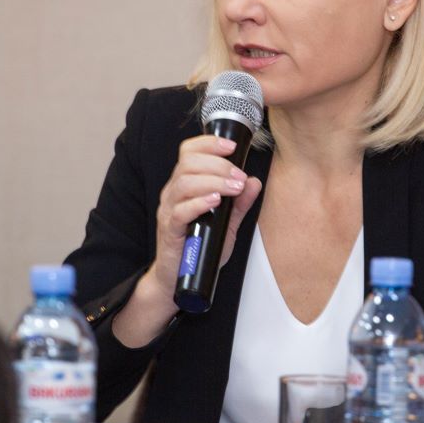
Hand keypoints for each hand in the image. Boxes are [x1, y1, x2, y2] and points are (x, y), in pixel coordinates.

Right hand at [111, 134, 261, 347]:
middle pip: (188, 163)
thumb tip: (254, 182)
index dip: (209, 143)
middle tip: (239, 177)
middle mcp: (173, 193)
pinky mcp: (169, 230)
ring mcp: (169, 210)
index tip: (232, 146)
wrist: (178, 279)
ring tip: (234, 188)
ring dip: (214, 181)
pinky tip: (216, 201)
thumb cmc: (200, 248)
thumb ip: (239, 203)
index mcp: (184, 184)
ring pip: (185, 183)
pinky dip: (199, 202)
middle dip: (219, 164)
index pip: (189, 151)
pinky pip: (180, 211)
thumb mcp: (226, 223)